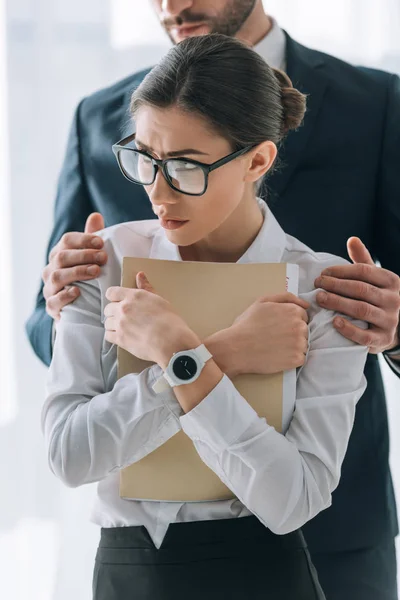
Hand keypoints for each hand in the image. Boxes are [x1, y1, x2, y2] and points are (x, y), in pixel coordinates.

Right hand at [43, 213, 106, 319]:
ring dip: (77, 272)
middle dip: (84, 255)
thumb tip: (96, 215)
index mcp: (59, 254)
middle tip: (104, 258)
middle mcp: (51, 269)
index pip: (66, 240)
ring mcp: (50, 288)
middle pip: (62, 257)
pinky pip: (54, 301)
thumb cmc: (87, 279)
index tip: (101, 242)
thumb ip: (92, 238)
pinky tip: (78, 292)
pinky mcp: (52, 307)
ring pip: (57, 277)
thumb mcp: (92, 258)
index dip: (83, 239)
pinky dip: (65, 296)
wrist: (82, 310)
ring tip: (96, 271)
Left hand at [104, 272, 198, 365]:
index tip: (118, 302)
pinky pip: (107, 335)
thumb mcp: (159, 300)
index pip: (111, 292)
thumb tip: (139, 275)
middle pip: (108, 309)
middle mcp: (124, 308)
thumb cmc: (170, 321)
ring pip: (107, 323)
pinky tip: (121, 337)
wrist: (171, 341)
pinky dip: (113, 336)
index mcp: (134, 296)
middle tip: (124, 318)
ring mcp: (120, 324)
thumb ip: (146, 288)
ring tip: (124, 329)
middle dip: (114, 313)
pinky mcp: (120, 339)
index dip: (114, 297)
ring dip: (113, 325)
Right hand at [212, 292, 309, 376]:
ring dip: (293, 346)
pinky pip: (301, 358)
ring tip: (275, 347)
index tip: (278, 327)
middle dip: (292, 333)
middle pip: (304, 331)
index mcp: (293, 311)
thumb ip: (285, 297)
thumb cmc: (247, 324)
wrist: (237, 348)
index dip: (289, 322)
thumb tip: (306, 304)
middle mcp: (300, 326)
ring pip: (303, 345)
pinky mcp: (296, 359)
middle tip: (275, 338)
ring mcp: (299, 344)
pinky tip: (278, 356)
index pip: (302, 316)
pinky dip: (291, 359)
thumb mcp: (263, 301)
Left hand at [314, 237, 399, 353]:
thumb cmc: (376, 298)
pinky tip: (334, 322)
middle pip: (360, 289)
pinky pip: (365, 336)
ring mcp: (390, 320)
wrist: (391, 327)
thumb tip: (352, 239)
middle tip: (317, 285)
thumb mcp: (374, 279)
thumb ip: (362, 261)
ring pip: (361, 310)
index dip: (341, 271)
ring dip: (338, 303)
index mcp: (391, 281)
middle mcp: (393, 299)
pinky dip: (349, 329)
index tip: (323, 273)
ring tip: (320, 298)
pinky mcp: (383, 339)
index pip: (363, 271)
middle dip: (335, 285)